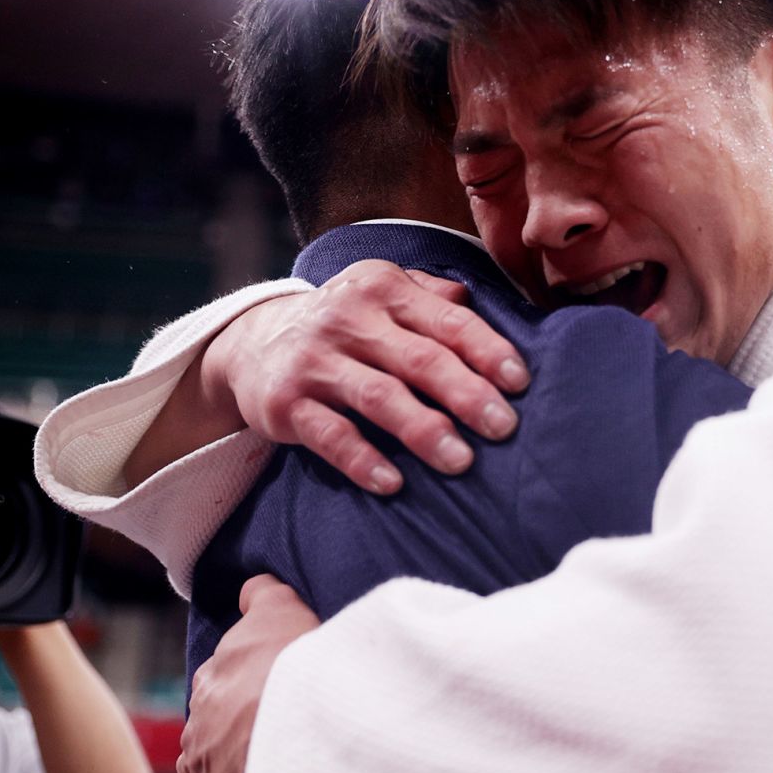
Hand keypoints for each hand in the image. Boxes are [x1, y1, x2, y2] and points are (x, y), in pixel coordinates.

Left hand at [178, 576, 317, 772]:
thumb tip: (250, 588)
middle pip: (210, 721)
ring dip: (216, 764)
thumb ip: (261, 595)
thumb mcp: (280, 607)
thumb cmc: (290, 662)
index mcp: (214, 675)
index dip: (241, 683)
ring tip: (243, 767)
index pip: (219, 678)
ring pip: (201, 761)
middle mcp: (200, 716)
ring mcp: (202, 759)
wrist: (292, 718)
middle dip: (226, 726)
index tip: (260, 689)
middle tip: (258, 730)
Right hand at [200, 260, 529, 493]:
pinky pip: (329, 435)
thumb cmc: (346, 324)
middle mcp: (348, 318)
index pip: (447, 320)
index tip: (520, 382)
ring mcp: (314, 361)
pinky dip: (362, 460)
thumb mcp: (384, 294)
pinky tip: (394, 484)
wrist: (253, 341)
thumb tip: (475, 301)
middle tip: (504, 427)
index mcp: (383, 288)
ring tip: (461, 461)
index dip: (487, 350)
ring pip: (379, 397)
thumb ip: (431, 296)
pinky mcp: (285, 403)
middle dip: (466, 394)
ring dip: (423, 430)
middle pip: (419, 358)